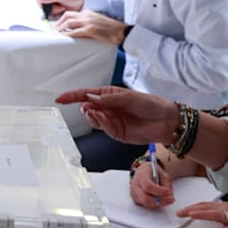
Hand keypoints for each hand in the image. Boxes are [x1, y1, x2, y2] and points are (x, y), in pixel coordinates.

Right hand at [37, 0, 82, 13]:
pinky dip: (53, 11)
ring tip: (60, 8)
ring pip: (43, 6)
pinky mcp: (51, 4)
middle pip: (40, 0)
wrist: (80, 3)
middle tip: (56, 7)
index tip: (44, 5)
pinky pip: (47, 10)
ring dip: (51, 9)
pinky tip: (60, 9)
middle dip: (48, 6)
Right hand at [54, 86, 179, 144]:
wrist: (167, 121)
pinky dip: (100, 123)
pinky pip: (103, 128)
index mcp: (110, 95)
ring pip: (93, 119)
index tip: (60, 98)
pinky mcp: (116, 132)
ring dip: (91, 116)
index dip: (72, 96)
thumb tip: (91, 98)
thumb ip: (110, 98)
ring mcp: (111, 120)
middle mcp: (108, 108)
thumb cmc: (151, 104)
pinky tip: (101, 118)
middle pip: (87, 107)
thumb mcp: (130, 97)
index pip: (87, 94)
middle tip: (86, 106)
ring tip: (93, 112)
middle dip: (83, 107)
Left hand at [56, 10, 126, 45]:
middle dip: (59, 22)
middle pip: (67, 15)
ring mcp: (88, 22)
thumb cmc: (109, 28)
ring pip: (69, 22)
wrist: (120, 31)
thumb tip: (74, 28)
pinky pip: (75, 31)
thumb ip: (85, 22)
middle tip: (55, 29)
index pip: (71, 13)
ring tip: (58, 34)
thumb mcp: (95, 21)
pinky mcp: (90, 29)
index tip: (58, 24)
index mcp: (87, 12)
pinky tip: (65, 37)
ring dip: (61, 28)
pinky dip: (68, 34)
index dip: (62, 19)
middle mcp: (86, 15)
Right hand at [128, 163, 173, 208]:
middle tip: (171, 199)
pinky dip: (155, 205)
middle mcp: (135, 186)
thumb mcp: (162, 174)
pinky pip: (146, 205)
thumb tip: (170, 195)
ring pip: (146, 204)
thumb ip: (167, 184)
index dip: (160, 191)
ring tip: (168, 200)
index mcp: (141, 176)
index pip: (148, 186)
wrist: (143, 172)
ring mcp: (134, 194)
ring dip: (159, 204)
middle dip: (160, 201)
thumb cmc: (152, 172)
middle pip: (145, 198)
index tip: (169, 192)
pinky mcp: (136, 200)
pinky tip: (161, 200)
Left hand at [183, 200, 227, 227]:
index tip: (181, 210)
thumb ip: (220, 215)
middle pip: (209, 207)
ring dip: (204, 214)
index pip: (207, 205)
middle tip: (180, 212)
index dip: (193, 206)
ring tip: (191, 215)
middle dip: (193, 209)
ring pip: (218, 215)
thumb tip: (204, 214)